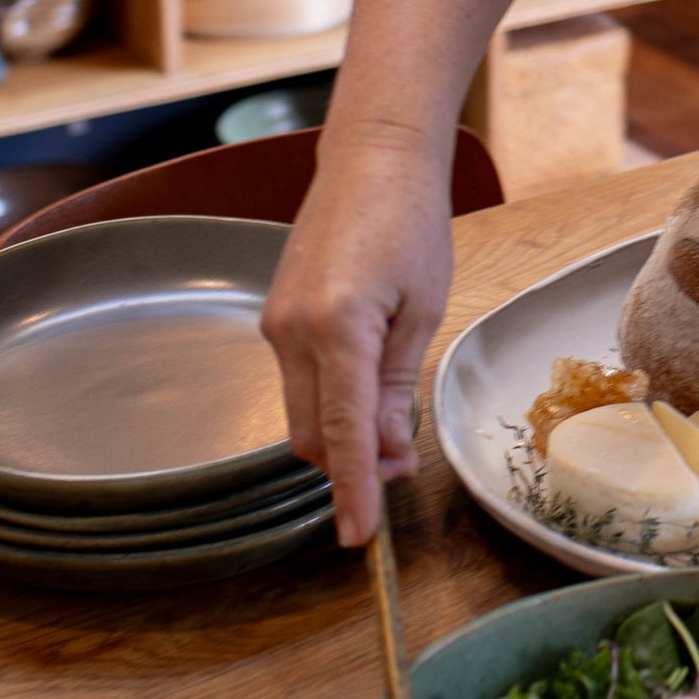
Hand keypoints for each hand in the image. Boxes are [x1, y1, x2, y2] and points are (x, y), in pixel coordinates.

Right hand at [262, 137, 453, 547]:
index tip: (359, 538)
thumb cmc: (410, 223)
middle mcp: (292, 332)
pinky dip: (330, 404)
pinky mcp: (276, 318)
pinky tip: (368, 391)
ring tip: (394, 427)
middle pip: (310, 437)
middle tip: (404, 467)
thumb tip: (390, 452)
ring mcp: (276, 325)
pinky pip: (299, 383)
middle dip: (351, 467)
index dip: (354, 491)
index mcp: (336, 328)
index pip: (341, 434)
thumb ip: (399, 385)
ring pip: (301, 415)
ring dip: (341, 437)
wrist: (372, 160)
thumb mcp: (422, 309)